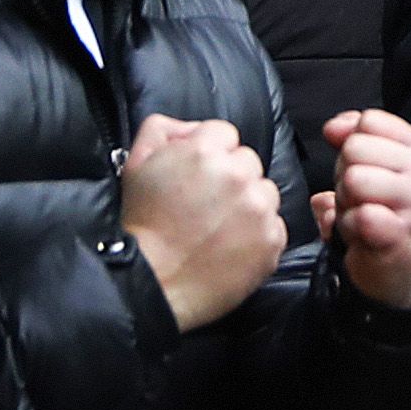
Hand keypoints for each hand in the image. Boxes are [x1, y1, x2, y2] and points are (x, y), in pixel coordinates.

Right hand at [121, 114, 287, 332]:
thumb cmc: (142, 225)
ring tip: (219, 226)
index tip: (198, 177)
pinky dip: (258, 234)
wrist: (155, 281)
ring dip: (249, 203)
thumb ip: (162, 130)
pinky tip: (231, 244)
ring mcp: (259, 209)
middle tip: (206, 204)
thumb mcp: (135, 162)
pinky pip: (275, 225)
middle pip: (248, 161)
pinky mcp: (272, 240)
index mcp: (205, 150)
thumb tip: (190, 128)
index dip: (209, 154)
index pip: (224, 134)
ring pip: (265, 192)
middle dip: (231, 177)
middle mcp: (238, 175)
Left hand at [312, 108, 410, 310]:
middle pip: (355, 148)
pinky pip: (356, 215)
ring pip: (353, 179)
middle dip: (345, 174)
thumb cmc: (381, 212)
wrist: (397, 272)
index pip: (369, 121)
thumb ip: (352, 135)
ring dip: (346, 202)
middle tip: (362, 200)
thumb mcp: (372, 164)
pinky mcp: (401, 234)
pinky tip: (362, 237)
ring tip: (362, 217)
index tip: (366, 171)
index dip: (352, 145)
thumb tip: (333, 128)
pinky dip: (348, 227)